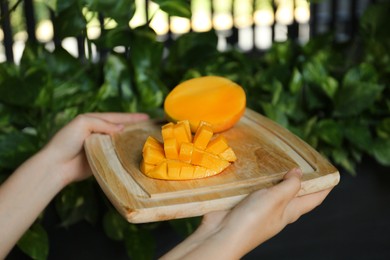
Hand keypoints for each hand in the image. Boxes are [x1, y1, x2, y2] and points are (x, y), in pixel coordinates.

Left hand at [42, 112, 148, 184]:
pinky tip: (135, 154)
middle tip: (150, 127)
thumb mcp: (82, 123)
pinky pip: (116, 155)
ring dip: (131, 140)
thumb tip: (121, 128)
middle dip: (134, 127)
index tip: (146, 117)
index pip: (117, 117)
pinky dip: (125, 154)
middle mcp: (98, 133)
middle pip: (120, 129)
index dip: (132, 117)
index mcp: (94, 121)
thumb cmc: (66, 142)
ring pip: (119, 142)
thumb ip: (102, 123)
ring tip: (146, 140)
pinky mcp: (100, 159)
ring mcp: (100, 147)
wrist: (57, 165)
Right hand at [163, 168, 331, 258]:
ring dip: (275, 174)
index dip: (325, 187)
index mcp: (290, 211)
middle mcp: (277, 209)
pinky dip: (256, 176)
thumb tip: (299, 173)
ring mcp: (260, 205)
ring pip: (273, 188)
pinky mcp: (243, 201)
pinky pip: (254, 186)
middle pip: (294, 192)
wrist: (220, 234)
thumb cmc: (251, 221)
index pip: (314, 198)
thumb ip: (289, 186)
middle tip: (301, 157)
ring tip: (277, 156)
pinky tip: (253, 166)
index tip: (332, 173)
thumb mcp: (275, 200)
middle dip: (300, 177)